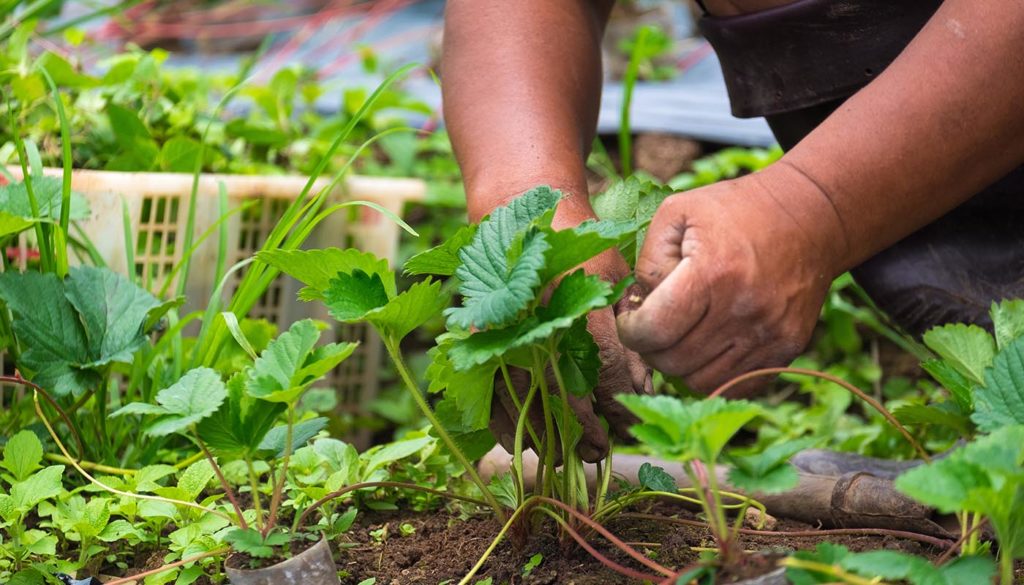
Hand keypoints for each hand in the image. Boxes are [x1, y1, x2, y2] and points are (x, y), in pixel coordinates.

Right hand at [490, 250, 651, 462]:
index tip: (627, 426)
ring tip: (565, 458)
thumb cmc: (575, 240)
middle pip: (561, 390)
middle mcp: (537, 316)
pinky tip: (519, 443)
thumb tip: (642, 387)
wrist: (515, 208)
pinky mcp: (475, 335)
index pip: (604, 366)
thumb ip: (628, 329)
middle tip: (600, 452)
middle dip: (583, 430)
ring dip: (545, 435)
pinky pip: (486, 389)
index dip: (617, 405)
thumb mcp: (613, 274)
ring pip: (522, 397)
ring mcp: (501, 327)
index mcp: (577, 297)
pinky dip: (502, 423)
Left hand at [617, 167, 843, 393]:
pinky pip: (735, 384)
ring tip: (679, 336)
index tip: (630, 319)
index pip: (654, 330)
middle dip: (651, 348)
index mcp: (713, 273)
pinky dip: (713, 373)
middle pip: (673, 362)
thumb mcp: (678, 212)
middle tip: (653, 326)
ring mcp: (769, 334)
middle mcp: (744, 309)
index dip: (630, 330)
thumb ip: (648, 260)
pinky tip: (707, 346)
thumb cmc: (736, 210)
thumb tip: (640, 306)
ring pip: (700, 382)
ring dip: (680, 365)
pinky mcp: (787, 348)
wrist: (811, 216)